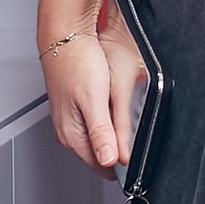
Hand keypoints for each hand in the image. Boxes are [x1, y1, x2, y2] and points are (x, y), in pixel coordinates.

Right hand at [43, 2, 144, 173]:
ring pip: (101, 140)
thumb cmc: (76, 61)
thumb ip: (102, 132)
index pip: (101, 167)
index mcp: (71, 135)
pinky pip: (98, 125)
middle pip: (102, 155)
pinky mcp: (78, 109)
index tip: (139, 157)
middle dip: (120, 149)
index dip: (122, 165)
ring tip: (126, 117)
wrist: (65, 36)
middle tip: (136, 132)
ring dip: (117, 135)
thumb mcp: (94, 99)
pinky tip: (116, 107)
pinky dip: (111, 121)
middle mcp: (69, 132)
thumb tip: (109, 160)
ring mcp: (72, 121)